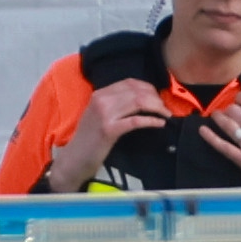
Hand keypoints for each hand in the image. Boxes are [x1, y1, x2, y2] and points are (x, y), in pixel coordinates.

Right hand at [45, 78, 172, 190]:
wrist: (74, 159)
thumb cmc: (90, 139)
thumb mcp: (99, 115)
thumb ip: (116, 105)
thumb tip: (142, 99)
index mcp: (100, 94)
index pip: (130, 82)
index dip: (149, 88)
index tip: (158, 97)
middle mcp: (101, 100)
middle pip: (137, 91)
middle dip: (156, 98)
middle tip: (165, 108)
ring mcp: (104, 114)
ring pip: (138, 102)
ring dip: (157, 108)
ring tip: (165, 115)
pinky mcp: (109, 130)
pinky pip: (135, 121)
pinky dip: (151, 120)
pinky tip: (160, 123)